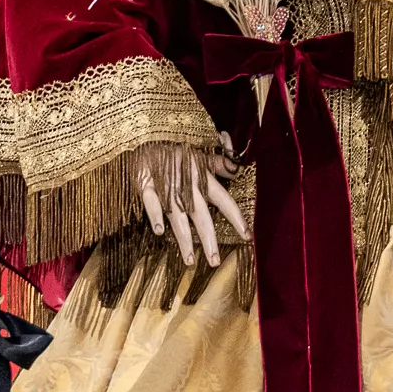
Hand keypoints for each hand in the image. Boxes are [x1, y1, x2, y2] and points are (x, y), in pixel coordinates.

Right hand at [133, 141, 246, 267]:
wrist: (149, 130)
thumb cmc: (177, 142)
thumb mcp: (202, 151)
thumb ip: (221, 163)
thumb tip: (239, 170)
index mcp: (203, 177)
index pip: (225, 200)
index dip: (236, 218)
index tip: (246, 236)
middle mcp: (189, 186)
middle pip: (202, 217)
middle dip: (209, 240)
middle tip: (215, 262)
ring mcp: (167, 186)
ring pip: (178, 217)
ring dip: (184, 239)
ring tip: (190, 260)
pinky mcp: (146, 184)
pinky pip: (151, 202)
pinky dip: (155, 216)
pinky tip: (159, 233)